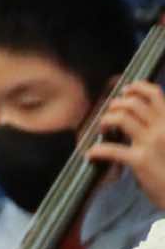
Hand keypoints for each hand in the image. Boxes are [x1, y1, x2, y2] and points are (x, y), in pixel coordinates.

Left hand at [89, 82, 164, 208]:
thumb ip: (159, 127)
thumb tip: (137, 116)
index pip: (154, 94)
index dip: (136, 88)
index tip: (124, 90)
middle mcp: (163, 129)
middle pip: (132, 103)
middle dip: (115, 105)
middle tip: (109, 116)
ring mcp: (152, 143)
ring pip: (121, 118)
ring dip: (106, 121)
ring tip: (102, 130)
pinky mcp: (140, 160)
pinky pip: (111, 149)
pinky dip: (97, 150)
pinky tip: (91, 154)